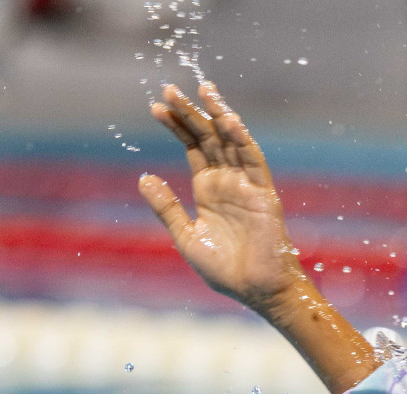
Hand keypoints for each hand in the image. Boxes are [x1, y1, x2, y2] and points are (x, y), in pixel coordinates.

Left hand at [139, 82, 306, 312]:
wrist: (255, 290)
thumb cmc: (224, 269)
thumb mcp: (185, 236)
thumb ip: (166, 207)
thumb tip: (143, 177)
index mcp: (208, 190)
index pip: (192, 148)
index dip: (176, 127)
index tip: (156, 107)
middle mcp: (227, 181)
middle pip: (208, 138)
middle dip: (190, 113)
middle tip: (170, 89)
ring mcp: (246, 184)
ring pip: (231, 142)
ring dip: (217, 116)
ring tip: (202, 91)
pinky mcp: (263, 193)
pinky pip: (253, 160)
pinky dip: (242, 139)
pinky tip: (227, 120)